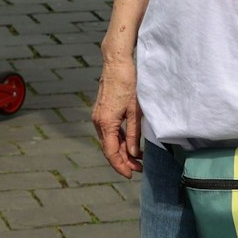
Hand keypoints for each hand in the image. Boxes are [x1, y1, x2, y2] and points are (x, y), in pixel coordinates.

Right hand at [91, 56, 144, 177]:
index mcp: (105, 123)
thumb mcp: (135, 111)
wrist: (116, 62)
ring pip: (109, 140)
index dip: (121, 166)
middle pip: (109, 148)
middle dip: (123, 161)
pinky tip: (130, 144)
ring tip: (137, 159)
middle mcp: (98, 121)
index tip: (131, 175)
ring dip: (122, 151)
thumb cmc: (128, 83)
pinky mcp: (102, 111)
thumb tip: (135, 153)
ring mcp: (98, 116)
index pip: (111, 152)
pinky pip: (109, 131)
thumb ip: (134, 134)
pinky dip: (119, 140)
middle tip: (139, 169)